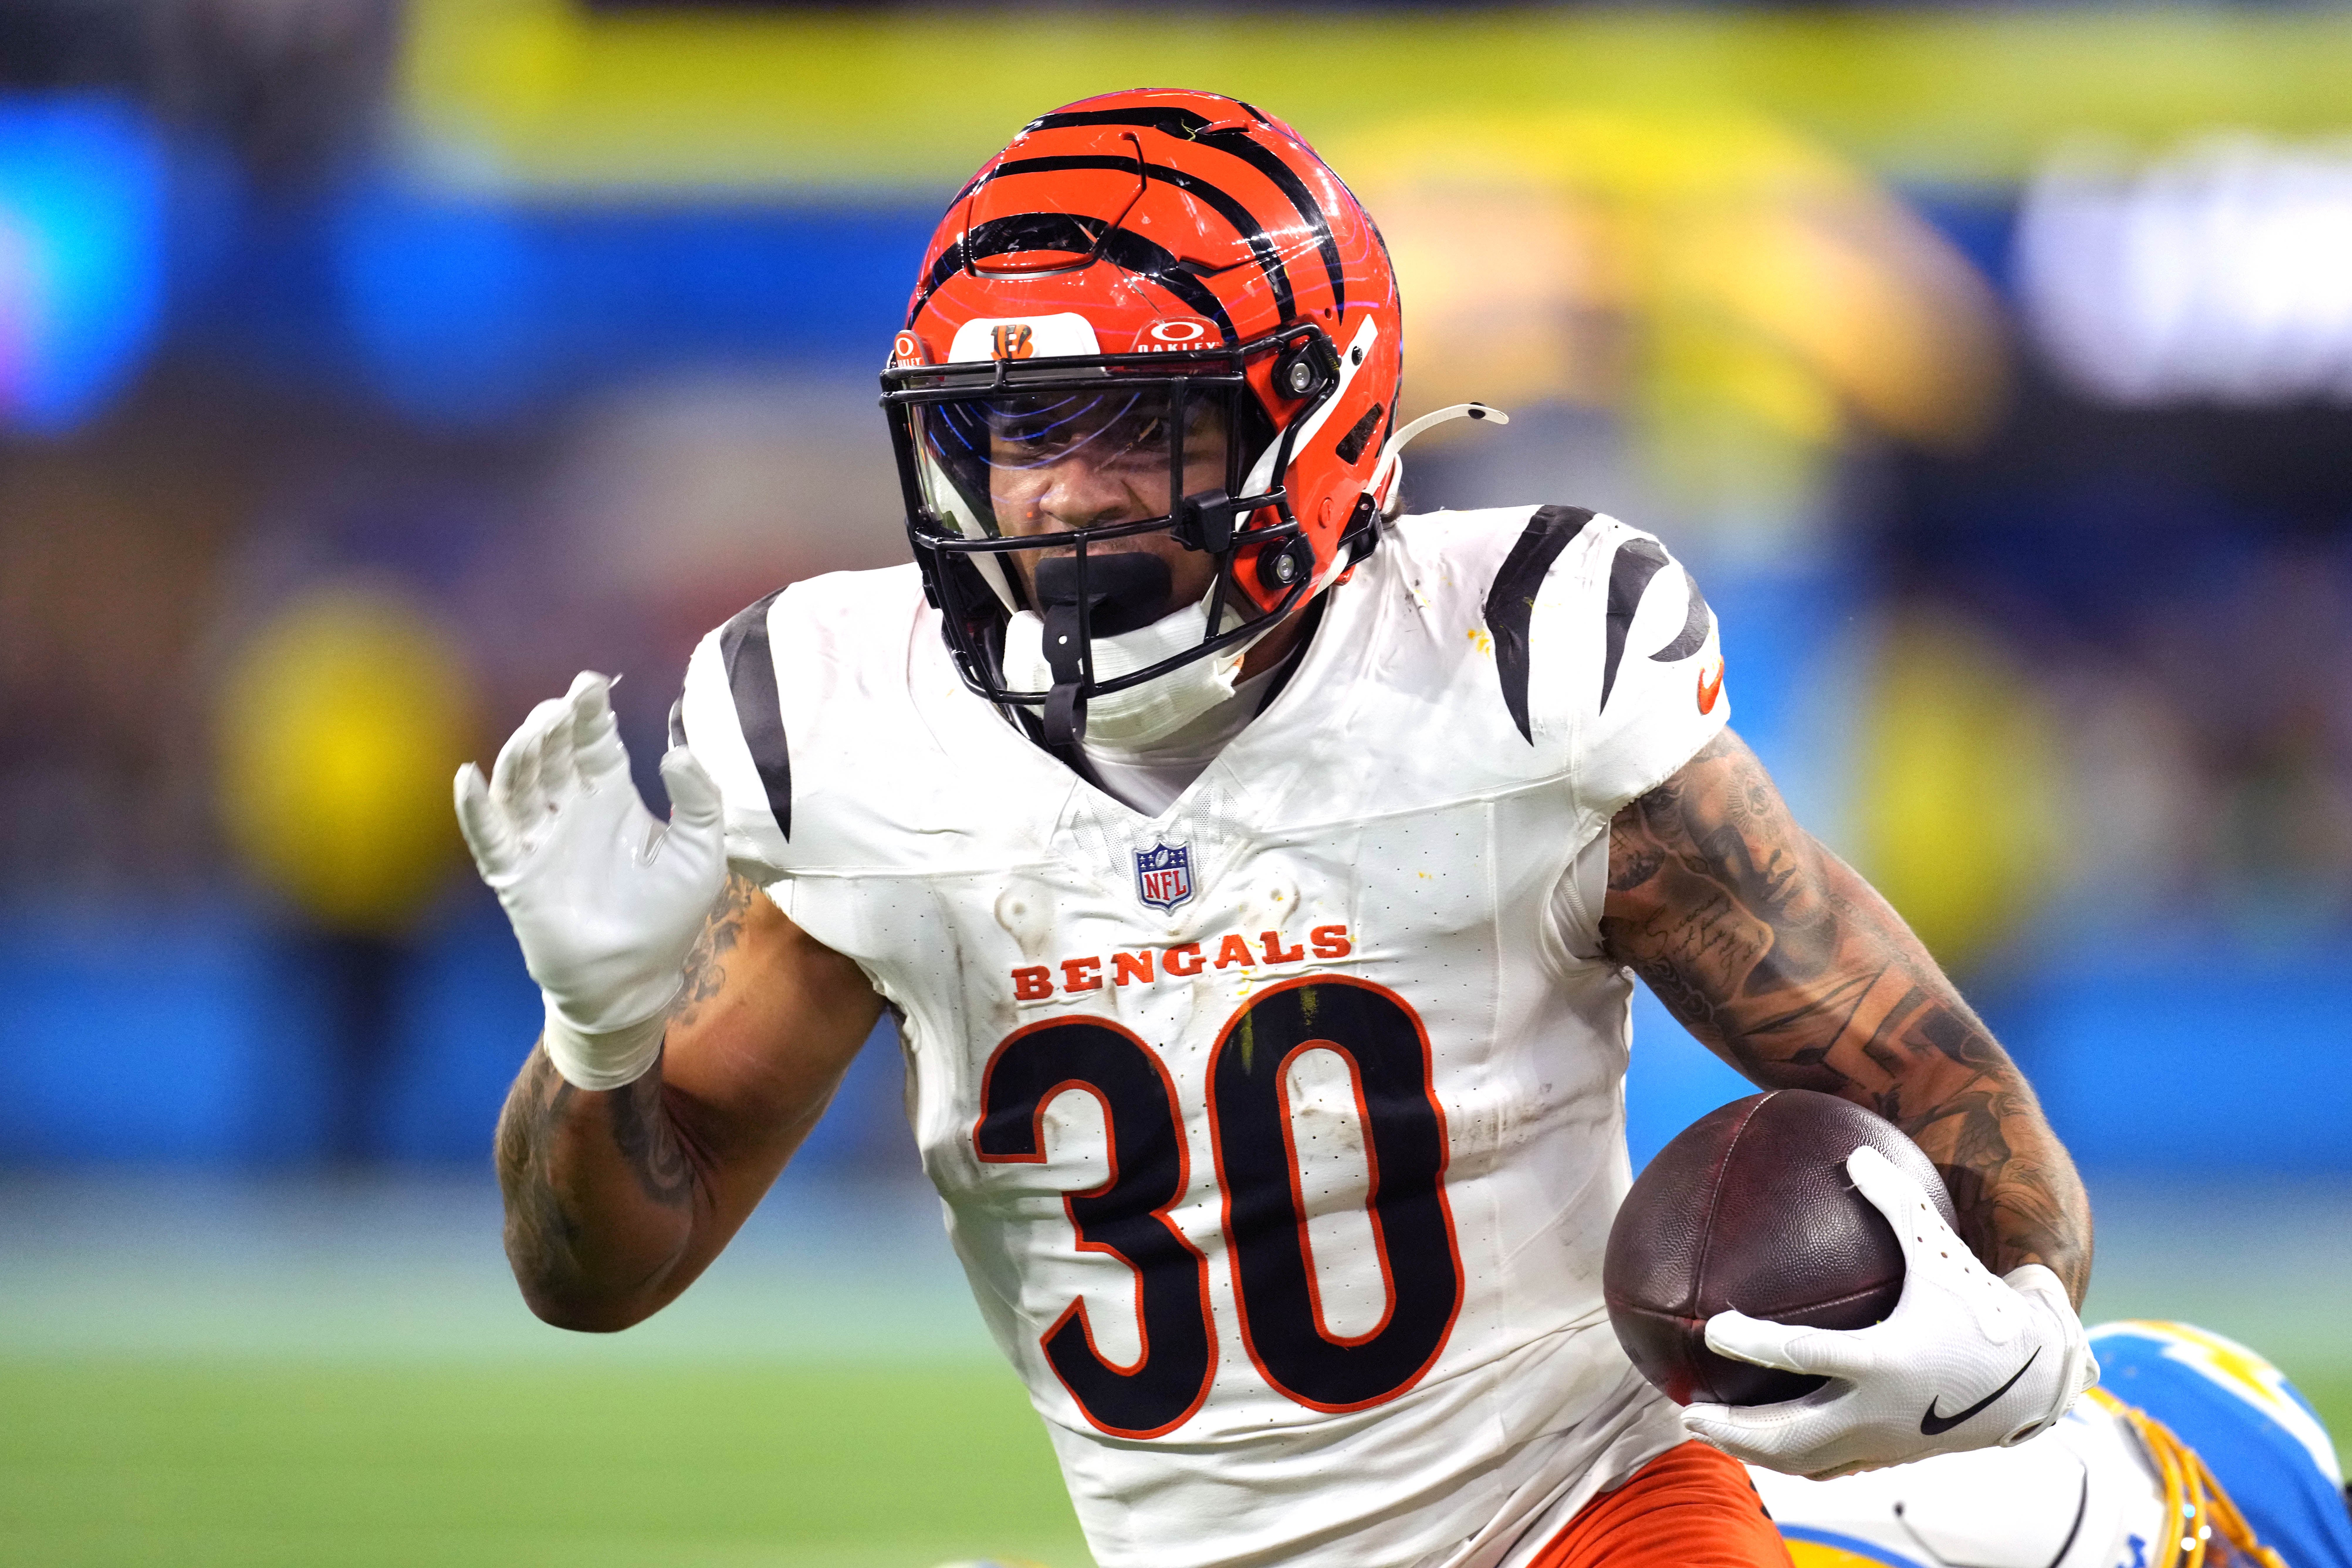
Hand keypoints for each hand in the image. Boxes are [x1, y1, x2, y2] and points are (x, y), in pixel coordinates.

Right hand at [455, 672, 725, 1088]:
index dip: (591, 712)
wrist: (634, 978)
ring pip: (520, 785)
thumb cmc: (666, 916)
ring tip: (536, 729)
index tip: (592, 683)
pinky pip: (489, 837)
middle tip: (564, 704)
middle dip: (555, 725)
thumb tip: (676, 752)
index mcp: (611, 798)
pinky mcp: (516, 875)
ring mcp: (539, 840)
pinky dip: (476, 809)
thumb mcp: (700, 855)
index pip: (596, 742)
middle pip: (553, 754)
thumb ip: (699, 803)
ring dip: (522, 754)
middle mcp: (570, 810)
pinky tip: (468, 778)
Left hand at [1679, 1145, 2094, 1478]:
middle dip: (1732, 1428)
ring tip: (1707, 1433)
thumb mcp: (1941, 1251)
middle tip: (1684, 1409)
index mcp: (1884, 1360)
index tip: (1710, 1331)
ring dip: (1751, 1452)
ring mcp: (1883, 1443)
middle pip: (1788, 1434)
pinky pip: (1828, 1466)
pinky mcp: (1891, 1456)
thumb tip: (1855, 1152)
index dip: (1751, 1343)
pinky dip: (1790, 1459)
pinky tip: (1761, 1443)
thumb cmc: (1985, 1307)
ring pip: (1803, 1461)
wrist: (2038, 1378)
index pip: (1801, 1355)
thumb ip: (1897, 1202)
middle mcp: (1877, 1412)